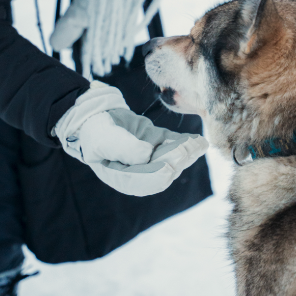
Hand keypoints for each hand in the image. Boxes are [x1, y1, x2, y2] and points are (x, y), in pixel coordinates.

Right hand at [52, 82, 207, 195]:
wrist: (95, 114)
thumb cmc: (95, 129)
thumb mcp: (103, 139)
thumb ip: (124, 148)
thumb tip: (147, 155)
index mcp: (122, 177)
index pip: (144, 182)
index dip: (158, 176)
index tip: (169, 167)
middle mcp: (140, 171)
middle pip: (163, 170)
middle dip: (176, 160)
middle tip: (186, 149)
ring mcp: (150, 156)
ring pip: (172, 158)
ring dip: (186, 152)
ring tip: (197, 144)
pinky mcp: (157, 143)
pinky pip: (174, 144)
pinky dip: (188, 142)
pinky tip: (200, 141)